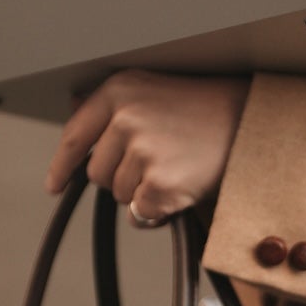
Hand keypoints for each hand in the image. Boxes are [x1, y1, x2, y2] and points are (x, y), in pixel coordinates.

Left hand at [44, 70, 250, 223]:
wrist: (251, 123)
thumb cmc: (204, 111)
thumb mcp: (153, 92)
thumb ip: (113, 107)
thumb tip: (75, 115)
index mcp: (119, 91)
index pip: (75, 136)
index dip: (61, 167)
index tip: (54, 186)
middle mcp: (126, 117)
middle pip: (97, 173)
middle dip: (121, 178)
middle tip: (158, 163)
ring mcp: (143, 151)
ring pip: (120, 195)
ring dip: (143, 194)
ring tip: (175, 170)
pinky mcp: (160, 183)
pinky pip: (140, 214)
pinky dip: (158, 212)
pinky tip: (180, 189)